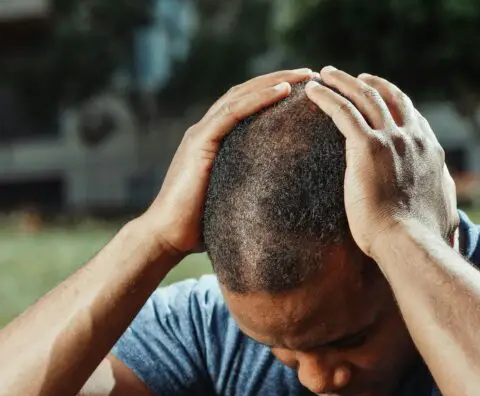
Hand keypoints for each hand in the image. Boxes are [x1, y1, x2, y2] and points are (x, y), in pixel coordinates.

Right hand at [143, 68, 313, 257]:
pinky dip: (258, 99)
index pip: (247, 105)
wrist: (168, 237)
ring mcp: (201, 134)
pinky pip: (232, 113)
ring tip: (304, 75)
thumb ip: (251, 188)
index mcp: (215, 140)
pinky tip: (282, 91)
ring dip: (274, 81)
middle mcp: (207, 130)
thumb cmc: (201, 226)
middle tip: (312, 73)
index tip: (306, 89)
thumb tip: (285, 200)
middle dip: (280, 79)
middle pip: (246, 92)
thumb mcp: (234, 199)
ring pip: (241, 95)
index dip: (274, 92)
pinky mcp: (199, 143)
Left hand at [305, 66, 457, 257]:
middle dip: (372, 84)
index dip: (397, 103)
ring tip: (326, 74)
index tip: (384, 97)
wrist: (410, 243)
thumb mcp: (445, 210)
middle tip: (357, 78)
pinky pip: (342, 111)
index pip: (413, 117)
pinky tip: (312, 91)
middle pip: (390, 98)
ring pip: (365, 97)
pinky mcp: (366, 147)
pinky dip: (326, 97)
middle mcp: (413, 139)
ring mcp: (391, 140)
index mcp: (431, 151)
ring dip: (344, 81)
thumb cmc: (423, 236)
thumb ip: (443, 198)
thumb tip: (452, 207)